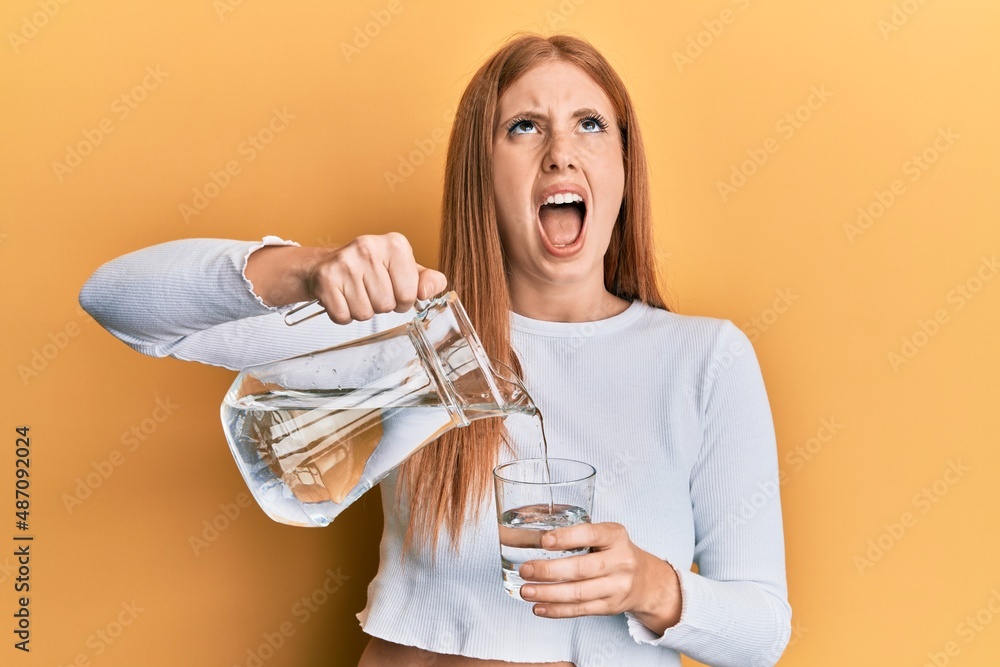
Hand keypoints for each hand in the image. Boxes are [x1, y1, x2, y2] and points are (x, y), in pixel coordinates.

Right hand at [307, 233, 446, 323]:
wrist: (327, 264)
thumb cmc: (372, 269)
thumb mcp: (405, 269)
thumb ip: (428, 280)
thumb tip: (428, 291)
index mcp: (395, 244)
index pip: (410, 294)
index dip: (403, 300)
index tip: (394, 289)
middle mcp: (369, 247)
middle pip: (387, 305)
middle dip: (381, 306)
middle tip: (371, 290)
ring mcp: (345, 262)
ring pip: (365, 313)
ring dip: (362, 310)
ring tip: (357, 293)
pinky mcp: (325, 279)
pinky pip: (343, 316)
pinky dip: (344, 315)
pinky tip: (342, 297)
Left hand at [517, 522, 681, 633]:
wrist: (645, 580)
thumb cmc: (616, 553)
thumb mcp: (606, 535)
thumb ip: (579, 535)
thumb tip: (533, 537)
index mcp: (616, 536)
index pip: (591, 534)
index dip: (567, 538)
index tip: (544, 541)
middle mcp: (620, 561)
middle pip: (581, 568)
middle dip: (549, 570)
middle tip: (526, 570)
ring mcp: (617, 587)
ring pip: (578, 593)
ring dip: (548, 594)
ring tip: (526, 591)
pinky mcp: (610, 607)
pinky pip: (580, 610)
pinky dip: (557, 610)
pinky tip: (539, 607)